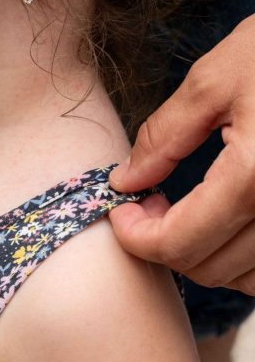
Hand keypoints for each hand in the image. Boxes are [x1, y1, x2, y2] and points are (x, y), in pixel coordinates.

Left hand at [109, 13, 254, 292]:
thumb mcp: (214, 80)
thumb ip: (164, 136)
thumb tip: (126, 181)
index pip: (181, 243)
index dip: (137, 238)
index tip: (120, 212)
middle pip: (213, 268)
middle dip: (165, 243)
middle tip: (148, 203)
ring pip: (250, 281)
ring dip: (209, 256)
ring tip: (185, 210)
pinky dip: (249, 259)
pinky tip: (229, 220)